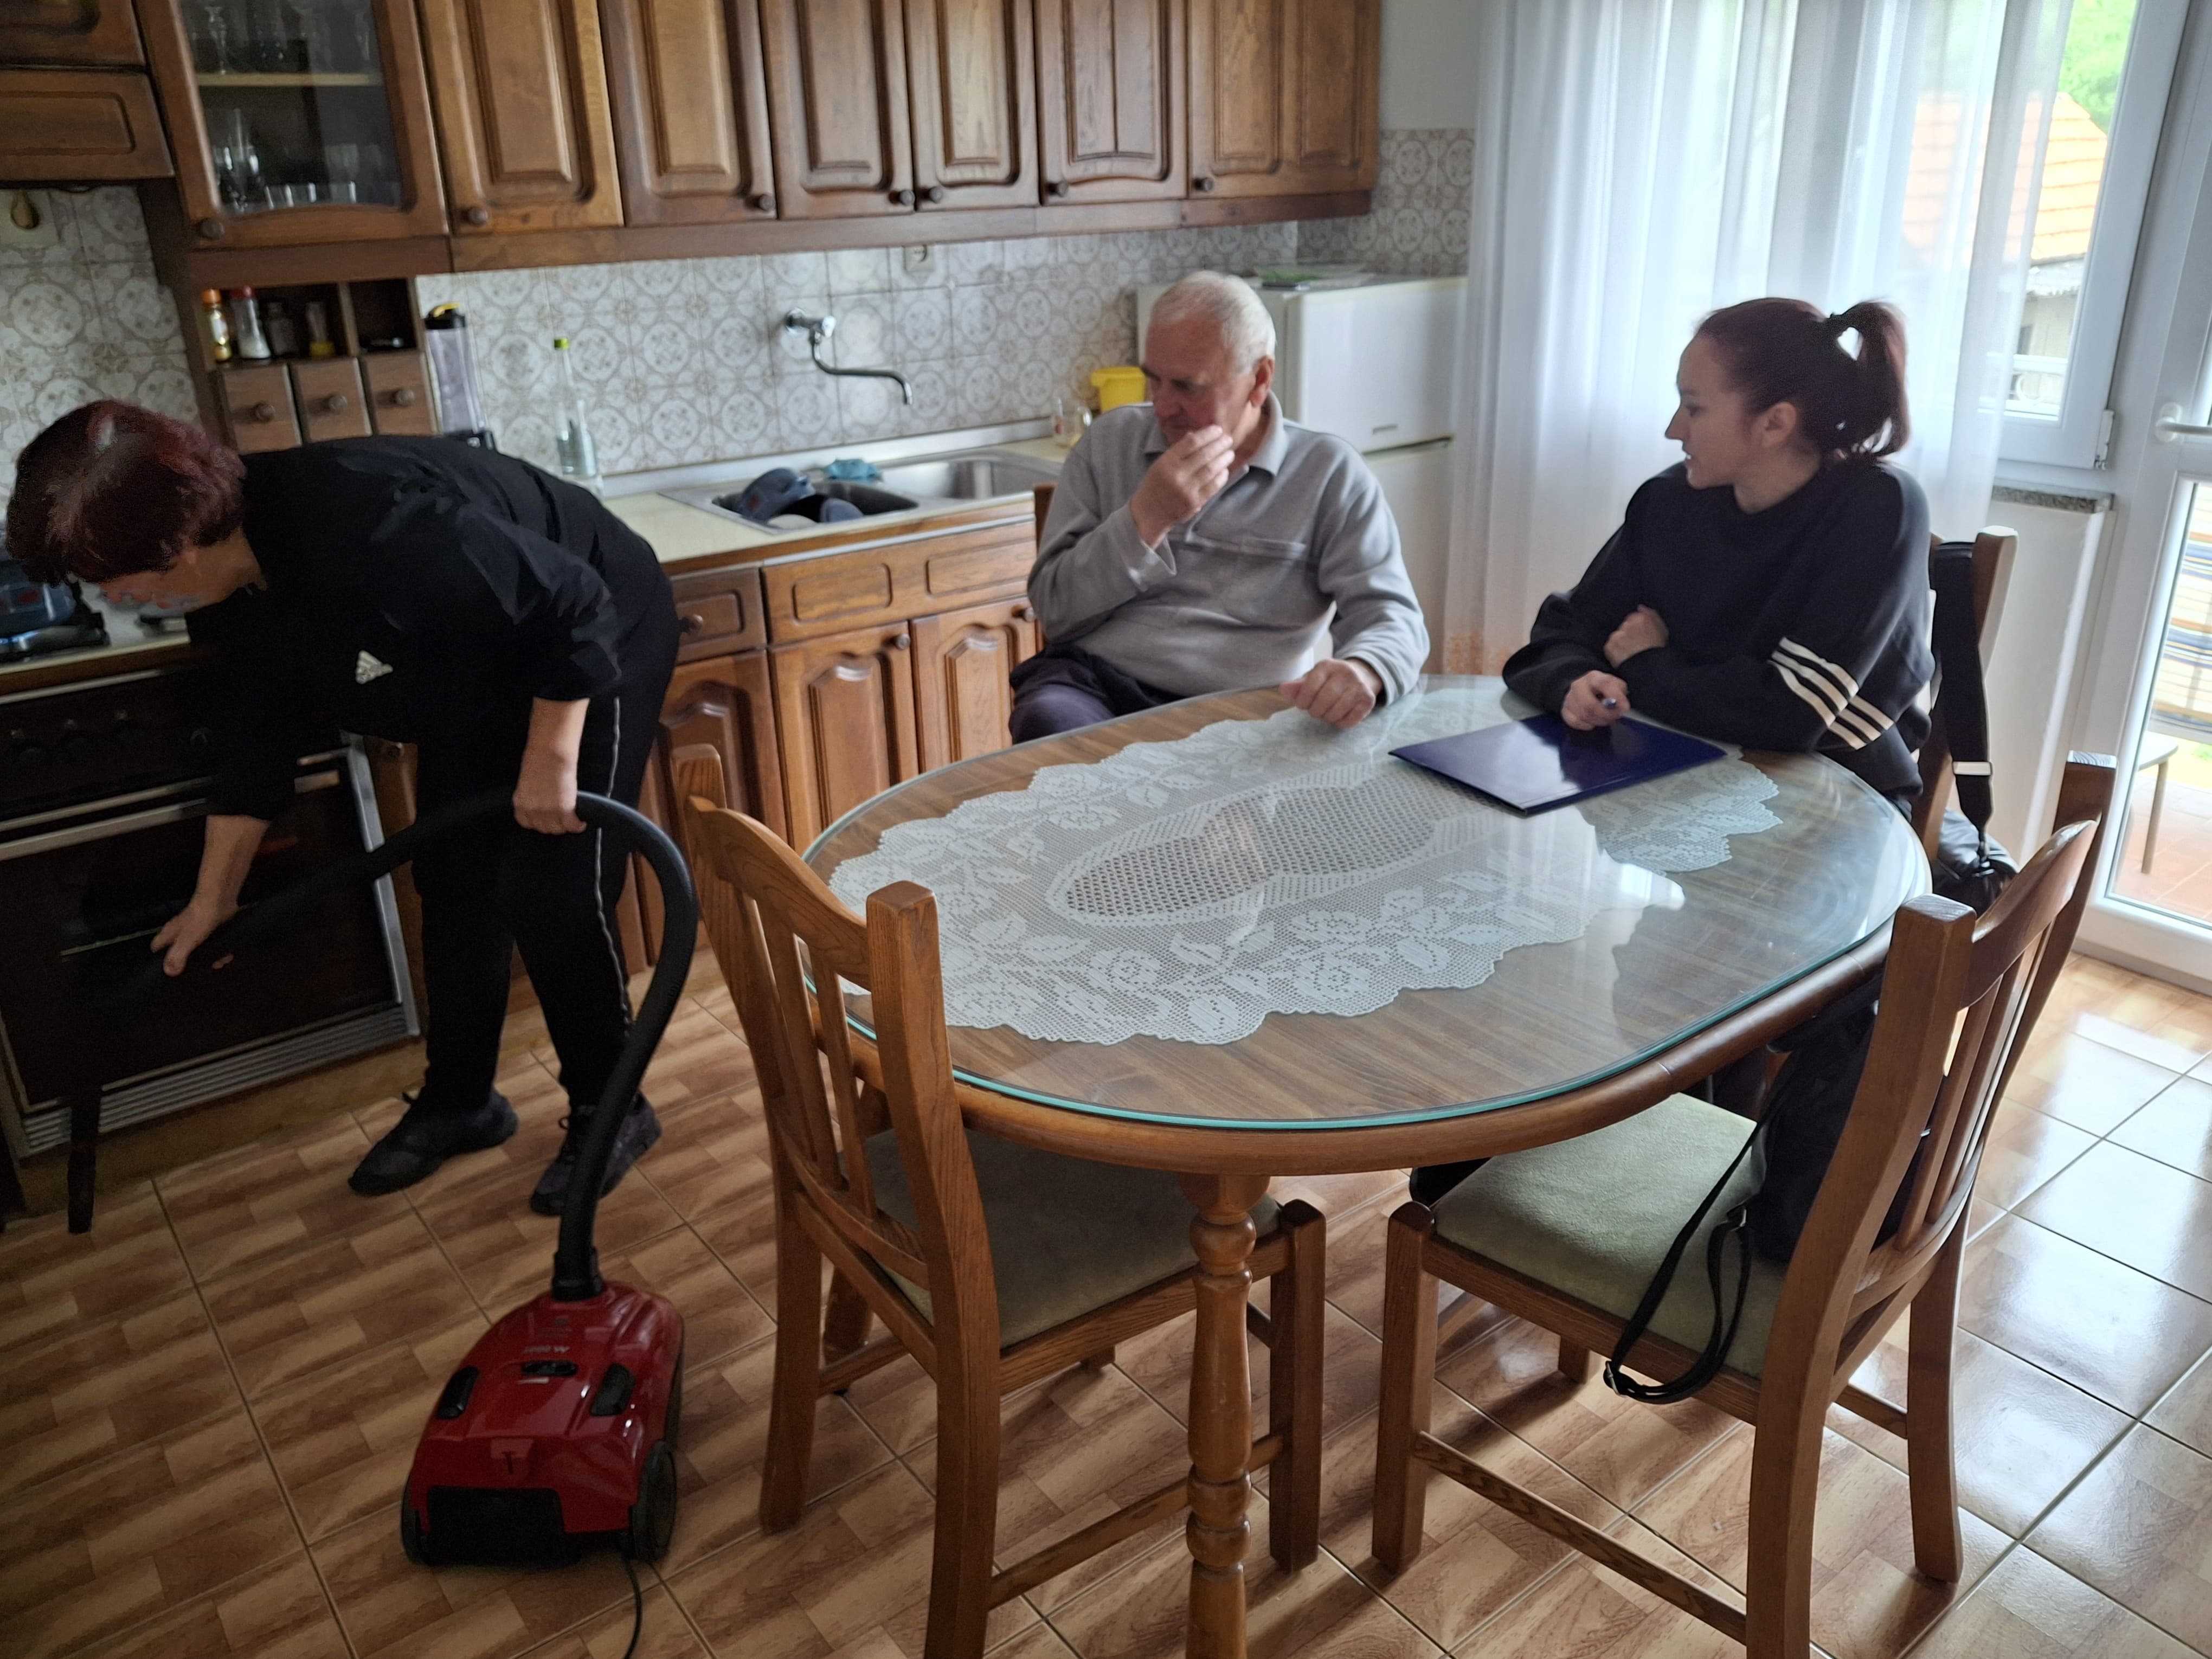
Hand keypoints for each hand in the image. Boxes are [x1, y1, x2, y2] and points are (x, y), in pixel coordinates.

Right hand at [152, 894, 236, 976]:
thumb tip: (169, 972)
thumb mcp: (186, 940)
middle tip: (204, 969)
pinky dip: (219, 950)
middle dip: (192, 963)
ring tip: (220, 963)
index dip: (161, 960)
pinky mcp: (210, 928)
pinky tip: (228, 955)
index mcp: (170, 934)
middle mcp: (180, 932)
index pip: (157, 948)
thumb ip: (177, 956)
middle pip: (180, 951)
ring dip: (209, 958)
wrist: (219, 900)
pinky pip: (213, 943)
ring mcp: (196, 929)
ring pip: (199, 949)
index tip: (171, 971)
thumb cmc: (199, 920)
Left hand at [514, 748, 583, 832]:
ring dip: (565, 826)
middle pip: (544, 828)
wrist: (551, 754)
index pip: (526, 823)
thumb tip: (540, 803)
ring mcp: (548, 812)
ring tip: (571, 821)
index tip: (544, 820)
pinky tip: (581, 823)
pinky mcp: (565, 810)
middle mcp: (533, 811)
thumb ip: (531, 797)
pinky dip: (578, 826)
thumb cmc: (538, 760)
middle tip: (560, 819)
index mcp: (520, 803)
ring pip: (558, 829)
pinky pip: (572, 825)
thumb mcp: (527, 782)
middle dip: (552, 825)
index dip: (537, 822)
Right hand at [1129, 425, 1234, 546]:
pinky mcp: (1194, 502)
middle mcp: (1176, 475)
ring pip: (1211, 470)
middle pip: (1204, 455)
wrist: (1149, 513)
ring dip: (1223, 460)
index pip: (1191, 443)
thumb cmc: (1156, 485)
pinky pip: (1213, 486)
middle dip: (1219, 445)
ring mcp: (1186, 490)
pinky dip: (1221, 477)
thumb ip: (1178, 451)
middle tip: (1228, 440)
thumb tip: (1196, 434)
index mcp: (1167, 462)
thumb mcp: (1161, 464)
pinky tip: (1225, 470)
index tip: (1217, 430)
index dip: (1207, 434)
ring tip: (1230, 454)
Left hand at [1282, 658, 1382, 728]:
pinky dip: (1341, 723)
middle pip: (1323, 701)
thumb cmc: (1330, 681)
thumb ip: (1297, 686)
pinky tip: (1339, 716)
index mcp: (1327, 665)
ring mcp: (1359, 686)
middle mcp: (1345, 672)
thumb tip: (1283, 689)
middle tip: (1315, 711)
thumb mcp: (1312, 679)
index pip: (1309, 687)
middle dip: (1315, 711)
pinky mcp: (1368, 699)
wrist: (1361, 676)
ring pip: (1336, 712)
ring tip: (1327, 713)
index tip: (1303, 705)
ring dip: (1327, 718)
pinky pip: (1350, 721)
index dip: (1303, 701)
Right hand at [1562, 670, 1630, 730]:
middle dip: (1606, 715)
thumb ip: (1620, 692)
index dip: (1615, 697)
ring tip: (1607, 719)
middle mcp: (1578, 686)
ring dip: (1599, 721)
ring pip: (1584, 715)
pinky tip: (1593, 721)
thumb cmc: (1602, 689)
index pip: (1603, 684)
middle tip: (1615, 717)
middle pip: (1590, 705)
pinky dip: (1587, 725)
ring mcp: (1569, 699)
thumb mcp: (1615, 684)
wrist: (1583, 689)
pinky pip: (1575, 722)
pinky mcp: (1565, 710)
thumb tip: (1621, 706)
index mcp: (1593, 677)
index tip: (1624, 707)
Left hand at [1604, 605, 1667, 667]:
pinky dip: (1615, 650)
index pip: (1635, 617)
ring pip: (1618, 635)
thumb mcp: (1662, 631)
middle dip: (1629, 633)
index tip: (1641, 636)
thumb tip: (1641, 607)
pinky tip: (1624, 657)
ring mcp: (1618, 635)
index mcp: (1642, 619)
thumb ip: (1652, 616)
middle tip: (1636, 645)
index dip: (1638, 628)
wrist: (1649, 669)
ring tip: (1631, 653)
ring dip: (1621, 641)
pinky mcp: (1610, 646)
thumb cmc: (1658, 652)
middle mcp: (1628, 624)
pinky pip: (1611, 645)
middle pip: (1625, 625)